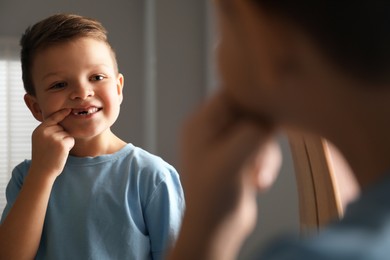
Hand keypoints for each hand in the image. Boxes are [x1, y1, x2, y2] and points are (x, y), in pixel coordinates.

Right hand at [30, 108, 74, 178]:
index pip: (52, 118)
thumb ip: (47, 131)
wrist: (42, 171)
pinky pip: (71, 140)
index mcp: (39, 130)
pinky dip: (69, 146)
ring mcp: (54, 137)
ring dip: (66, 142)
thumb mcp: (40, 141)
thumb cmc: (43, 157)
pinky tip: (61, 152)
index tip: (69, 109)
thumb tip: (59, 122)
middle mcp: (46, 132)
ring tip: (56, 151)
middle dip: (62, 136)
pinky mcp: (62, 143)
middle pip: (62, 127)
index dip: (61, 113)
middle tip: (53, 148)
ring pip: (67, 134)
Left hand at [172, 92, 281, 259]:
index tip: (269, 111)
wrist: (216, 228)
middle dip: (261, 135)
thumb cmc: (214, 195)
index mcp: (202, 123)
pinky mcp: (241, 156)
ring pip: (260, 130)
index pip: (229, 95)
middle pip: (249, 112)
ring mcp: (228, 143)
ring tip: (257, 176)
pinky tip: (258, 182)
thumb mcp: (233, 158)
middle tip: (260, 154)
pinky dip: (266, 163)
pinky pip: (263, 147)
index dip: (251, 100)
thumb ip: (253, 131)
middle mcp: (214, 130)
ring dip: (265, 153)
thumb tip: (271, 118)